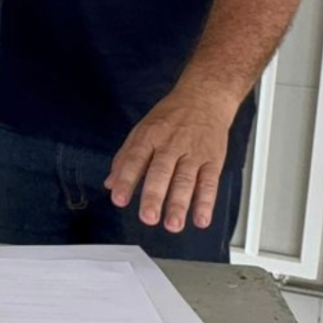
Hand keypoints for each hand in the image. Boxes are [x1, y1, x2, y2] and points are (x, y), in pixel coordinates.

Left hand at [104, 90, 232, 231]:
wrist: (204, 97)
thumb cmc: (171, 116)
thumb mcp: (142, 129)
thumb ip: (125, 158)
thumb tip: (110, 183)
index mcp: (149, 136)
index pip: (134, 159)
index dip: (126, 180)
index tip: (119, 199)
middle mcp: (170, 144)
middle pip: (161, 172)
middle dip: (154, 196)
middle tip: (148, 217)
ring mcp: (193, 152)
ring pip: (186, 180)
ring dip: (179, 204)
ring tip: (173, 224)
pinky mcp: (212, 160)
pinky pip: (210, 182)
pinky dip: (206, 202)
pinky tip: (201, 218)